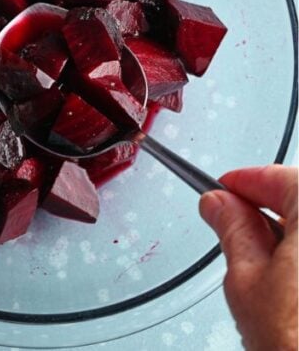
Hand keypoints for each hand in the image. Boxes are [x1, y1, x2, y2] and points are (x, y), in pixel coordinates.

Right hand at [200, 165, 297, 349]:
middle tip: (240, 227)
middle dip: (273, 206)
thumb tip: (220, 204)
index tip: (224, 192)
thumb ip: (233, 230)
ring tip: (275, 263)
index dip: (242, 184)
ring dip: (298, 233)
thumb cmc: (298, 342)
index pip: (276, 176)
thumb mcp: (247, 280)